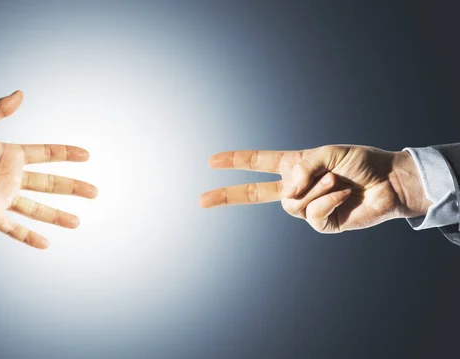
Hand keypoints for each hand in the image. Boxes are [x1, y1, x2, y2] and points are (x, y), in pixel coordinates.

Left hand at [0, 91, 96, 248]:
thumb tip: (20, 94)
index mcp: (11, 156)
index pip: (45, 154)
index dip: (65, 154)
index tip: (86, 154)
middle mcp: (11, 178)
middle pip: (49, 183)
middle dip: (72, 187)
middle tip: (94, 192)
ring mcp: (2, 198)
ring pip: (36, 208)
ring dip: (57, 215)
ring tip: (77, 222)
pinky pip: (12, 228)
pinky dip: (28, 236)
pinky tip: (45, 244)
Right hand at [200, 145, 431, 232]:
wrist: (389, 181)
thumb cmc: (360, 162)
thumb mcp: (329, 153)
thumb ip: (304, 168)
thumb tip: (288, 192)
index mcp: (293, 167)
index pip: (258, 164)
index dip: (235, 161)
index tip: (212, 161)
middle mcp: (295, 188)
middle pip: (253, 193)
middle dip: (226, 195)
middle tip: (201, 200)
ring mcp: (306, 207)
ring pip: (292, 203)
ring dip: (316, 188)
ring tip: (336, 180)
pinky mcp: (321, 223)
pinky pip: (313, 213)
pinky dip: (329, 200)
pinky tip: (344, 194)